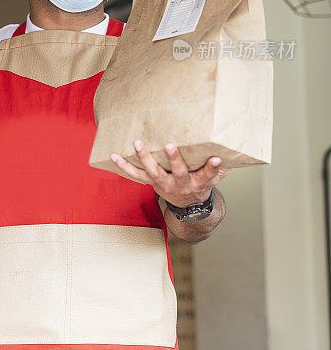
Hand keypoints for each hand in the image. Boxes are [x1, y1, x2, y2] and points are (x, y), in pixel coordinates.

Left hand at [110, 141, 230, 207]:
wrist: (188, 206)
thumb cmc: (201, 185)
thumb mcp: (215, 179)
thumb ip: (222, 167)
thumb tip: (236, 152)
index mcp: (198, 182)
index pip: (208, 175)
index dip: (213, 168)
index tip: (218, 159)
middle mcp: (180, 184)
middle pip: (178, 172)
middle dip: (174, 159)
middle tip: (171, 145)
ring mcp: (163, 183)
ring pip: (153, 172)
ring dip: (145, 157)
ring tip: (138, 143)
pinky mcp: (150, 182)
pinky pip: (135, 175)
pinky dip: (123, 165)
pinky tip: (113, 154)